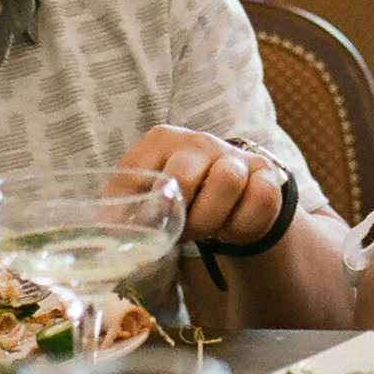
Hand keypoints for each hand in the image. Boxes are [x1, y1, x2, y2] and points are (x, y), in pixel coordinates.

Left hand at [120, 125, 286, 245]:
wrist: (227, 197)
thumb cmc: (177, 197)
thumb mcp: (144, 195)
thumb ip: (122, 208)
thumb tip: (106, 229)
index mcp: (162, 141)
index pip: (141, 169)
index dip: (143, 206)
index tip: (148, 227)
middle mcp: (200, 142)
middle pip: (186, 174)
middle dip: (180, 214)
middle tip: (182, 232)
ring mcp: (235, 156)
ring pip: (228, 181)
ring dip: (212, 219)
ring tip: (205, 229)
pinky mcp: (266, 175)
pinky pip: (262, 200)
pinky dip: (244, 224)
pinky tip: (231, 226)